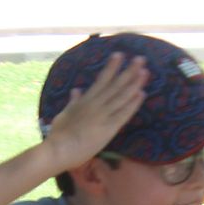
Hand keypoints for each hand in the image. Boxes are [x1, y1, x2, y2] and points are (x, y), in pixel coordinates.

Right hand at [43, 52, 148, 171]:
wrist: (58, 149)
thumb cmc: (58, 135)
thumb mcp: (64, 114)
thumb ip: (73, 102)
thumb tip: (76, 90)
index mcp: (85, 100)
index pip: (101, 80)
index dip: (111, 67)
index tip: (119, 55)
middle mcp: (96, 104)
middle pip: (116, 85)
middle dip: (129, 71)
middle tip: (141, 59)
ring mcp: (103, 115)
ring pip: (122, 96)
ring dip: (134, 83)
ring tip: (145, 72)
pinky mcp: (108, 129)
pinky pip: (123, 114)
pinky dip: (133, 104)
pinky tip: (142, 94)